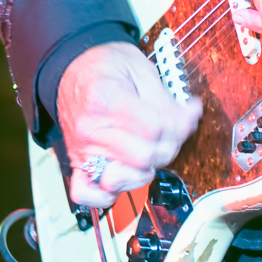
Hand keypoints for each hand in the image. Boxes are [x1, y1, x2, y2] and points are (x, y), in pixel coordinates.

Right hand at [59, 41, 198, 207]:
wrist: (71, 67)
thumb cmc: (104, 66)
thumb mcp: (139, 67)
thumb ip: (165, 98)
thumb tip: (189, 118)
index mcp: (105, 98)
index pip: (155, 128)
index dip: (179, 125)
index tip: (185, 117)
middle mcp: (90, 128)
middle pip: (144, 157)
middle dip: (167, 147)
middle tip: (169, 134)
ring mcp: (82, 149)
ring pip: (124, 179)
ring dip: (146, 170)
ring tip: (148, 152)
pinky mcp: (77, 162)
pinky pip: (86, 193)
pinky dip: (106, 195)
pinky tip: (122, 179)